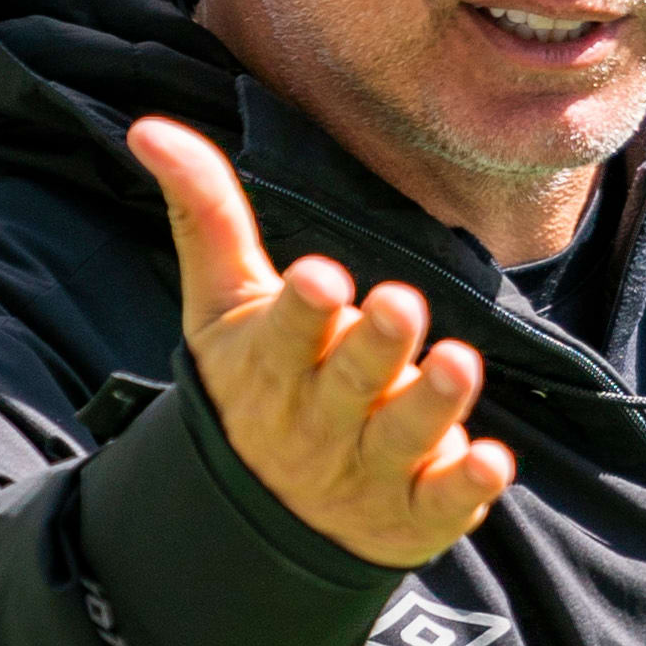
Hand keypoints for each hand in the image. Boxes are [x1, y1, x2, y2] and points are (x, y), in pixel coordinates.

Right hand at [125, 116, 516, 569]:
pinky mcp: (414, 512)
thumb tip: (150, 126)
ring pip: (403, 436)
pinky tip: (495, 461)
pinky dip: (469, 485)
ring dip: (433, 402)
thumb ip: (204, 217)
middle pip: (351, 381)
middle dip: (375, 344)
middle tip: (400, 304)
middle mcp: (320, 421)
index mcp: (272, 366)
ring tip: (458, 362)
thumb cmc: (252, 383)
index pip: (286, 335)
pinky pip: (443, 501)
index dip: (303, 310)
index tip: (323, 277)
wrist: (262, 519)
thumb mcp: (220, 306)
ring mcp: (368, 470)